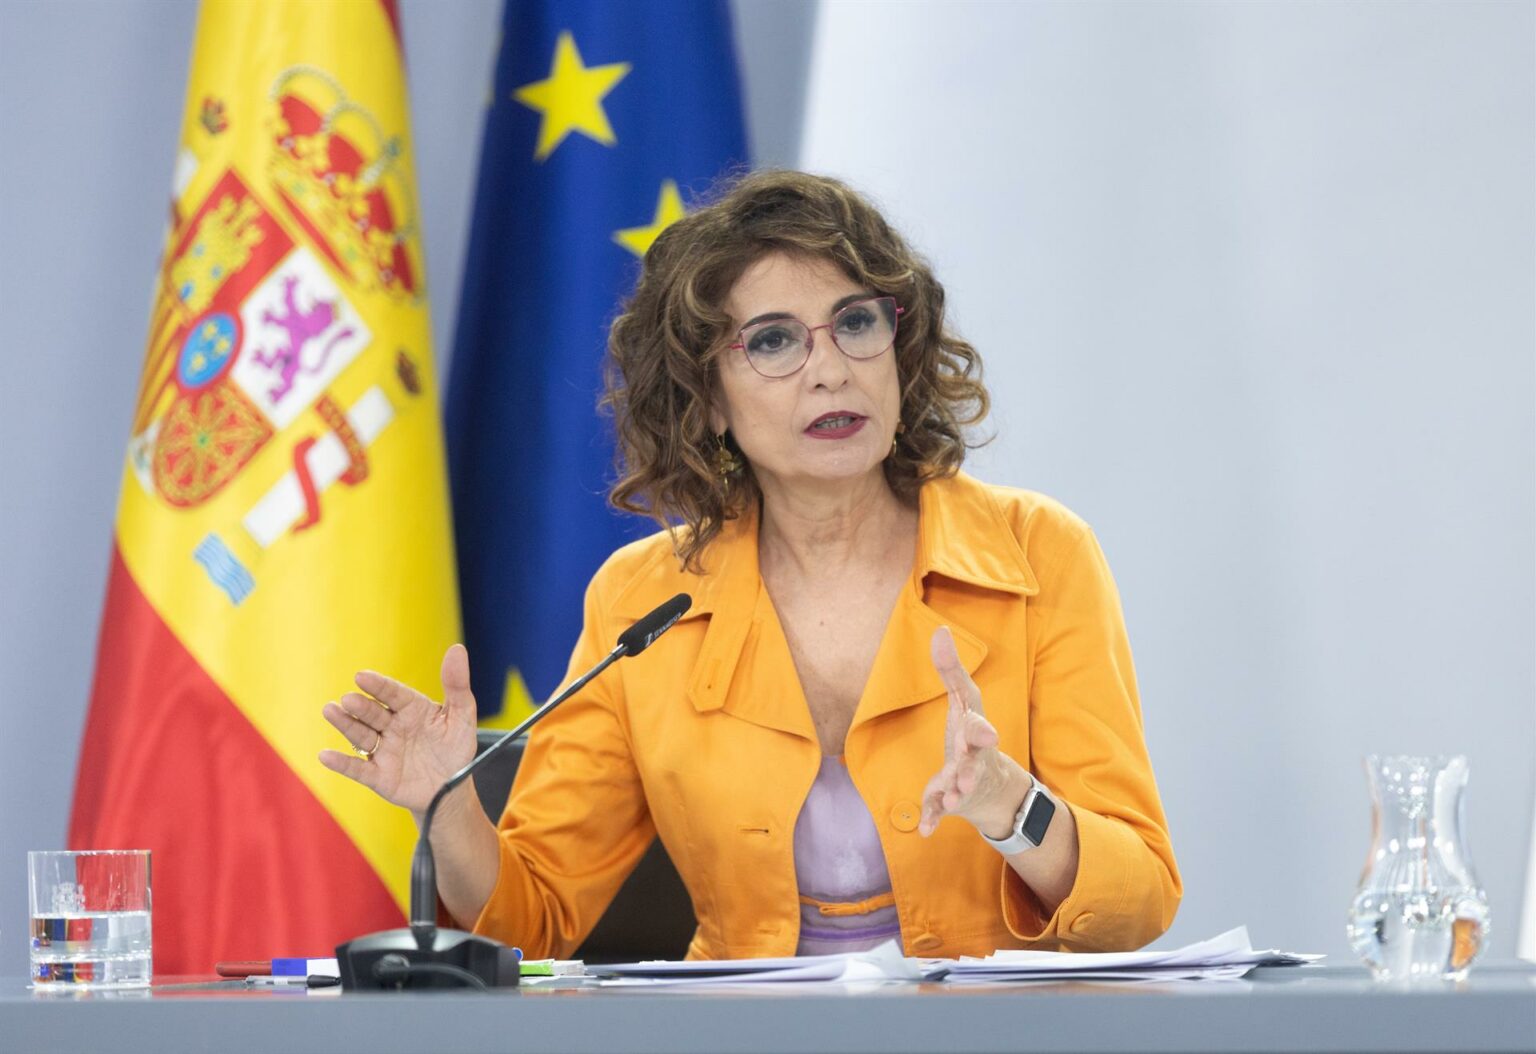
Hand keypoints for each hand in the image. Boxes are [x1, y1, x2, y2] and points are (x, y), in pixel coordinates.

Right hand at [318, 644, 479, 815]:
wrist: (452, 787)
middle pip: (373, 713)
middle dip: (360, 706)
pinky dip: (341, 764)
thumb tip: (457, 649)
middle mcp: (393, 727)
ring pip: (361, 736)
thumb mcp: (463, 716)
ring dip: (345, 724)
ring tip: (330, 710)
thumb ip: (457, 684)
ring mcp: (383, 751)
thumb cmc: (455, 747)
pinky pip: (358, 769)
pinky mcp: (378, 776)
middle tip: (348, 699)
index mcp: (412, 709)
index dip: (378, 686)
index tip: (361, 676)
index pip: (393, 694)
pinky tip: (325, 755)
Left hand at [918, 626, 1028, 838]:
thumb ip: (950, 669)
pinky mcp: (950, 800)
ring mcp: (963, 781)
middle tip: (965, 776)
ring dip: (954, 793)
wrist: (989, 785)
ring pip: (960, 788)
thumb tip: (939, 629)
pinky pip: (941, 811)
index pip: (979, 727)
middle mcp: (973, 758)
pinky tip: (925, 830)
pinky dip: (933, 819)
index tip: (983, 733)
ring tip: (949, 798)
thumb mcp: (963, 700)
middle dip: (970, 768)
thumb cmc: (970, 733)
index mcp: (975, 731)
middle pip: (974, 762)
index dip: (980, 731)